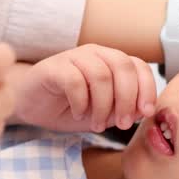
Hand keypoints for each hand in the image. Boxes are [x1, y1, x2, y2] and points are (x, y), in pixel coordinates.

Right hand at [11, 45, 156, 132]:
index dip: (147, 89)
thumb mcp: (103, 112)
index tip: (145, 113)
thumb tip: (142, 110)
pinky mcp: (53, 67)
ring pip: (101, 75)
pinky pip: (75, 81)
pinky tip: (77, 114)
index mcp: (111, 61)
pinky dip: (81, 102)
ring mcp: (73, 57)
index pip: (138, 66)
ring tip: (96, 125)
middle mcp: (95, 54)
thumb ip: (123, 109)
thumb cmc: (69, 106)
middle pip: (122, 66)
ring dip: (103, 106)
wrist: (31, 104)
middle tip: (122, 125)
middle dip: (127, 99)